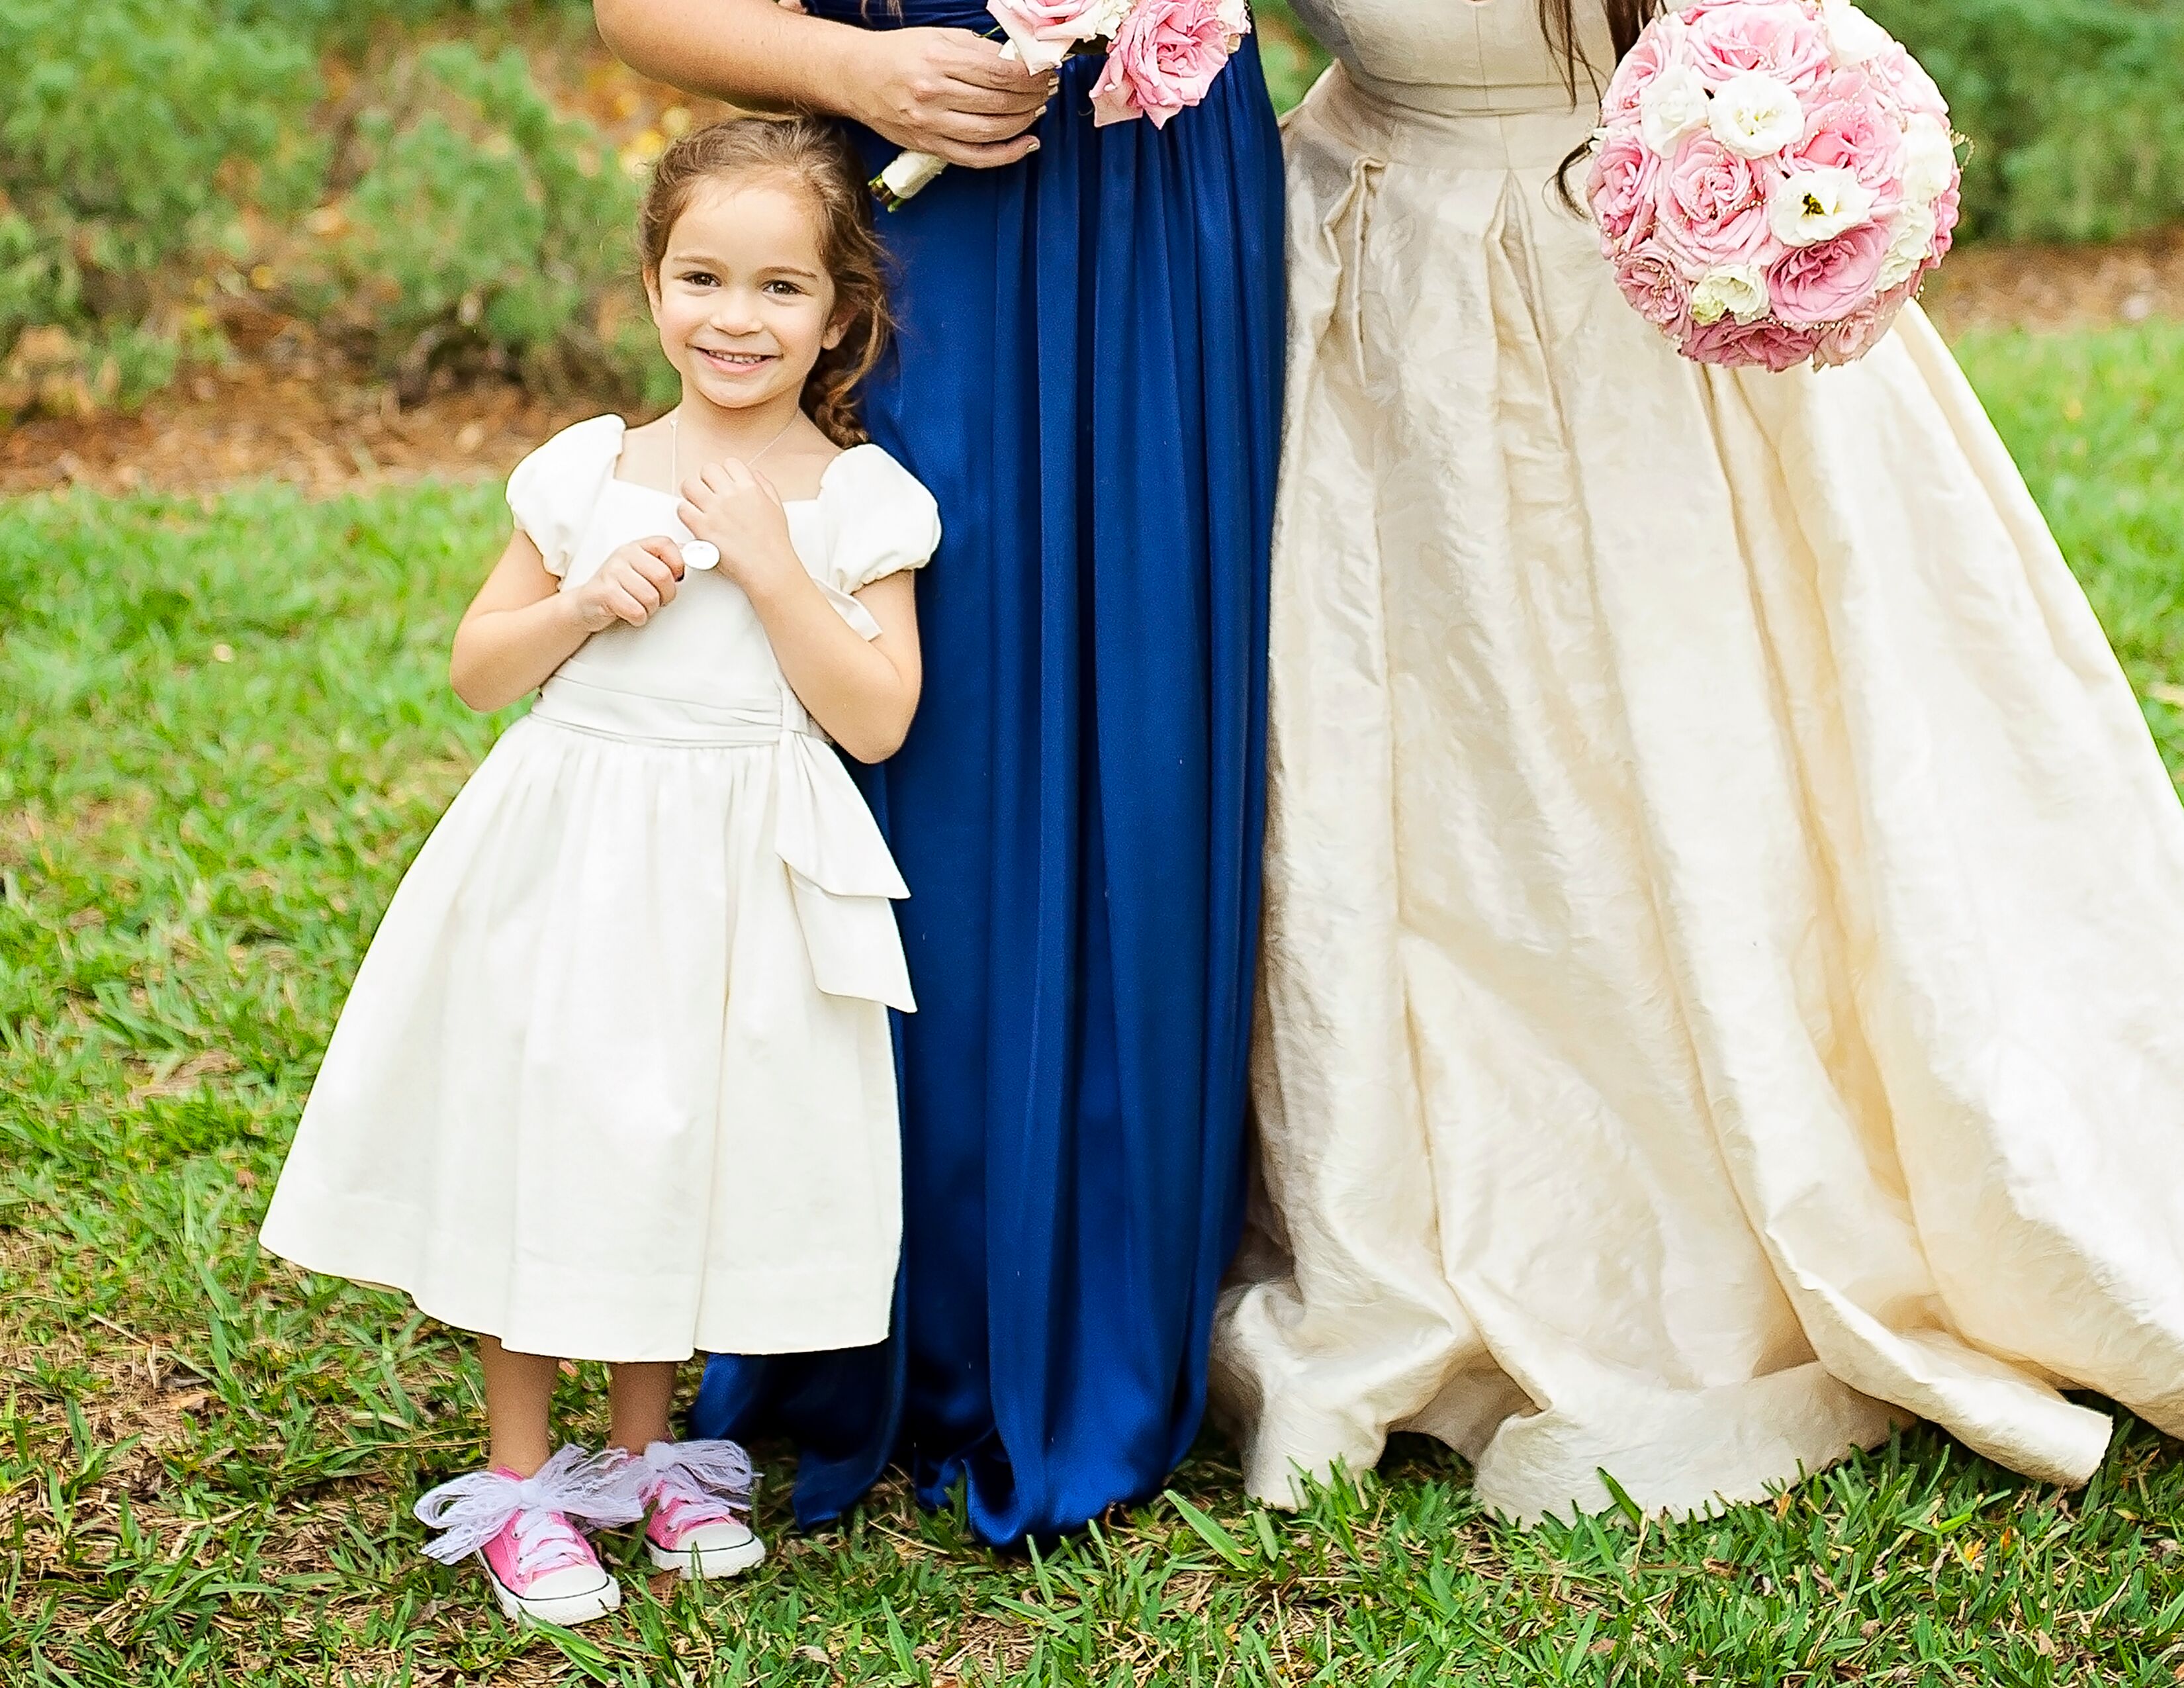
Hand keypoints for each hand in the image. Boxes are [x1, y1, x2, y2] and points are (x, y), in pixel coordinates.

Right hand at [568, 537, 685, 631]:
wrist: (586, 604)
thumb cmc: (619, 588)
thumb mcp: (641, 569)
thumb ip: (664, 561)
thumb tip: (694, 553)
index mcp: (636, 547)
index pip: (666, 544)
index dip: (678, 564)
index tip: (676, 577)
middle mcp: (624, 555)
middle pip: (662, 575)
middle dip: (667, 594)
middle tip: (659, 599)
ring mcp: (612, 572)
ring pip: (651, 597)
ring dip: (651, 609)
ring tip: (640, 606)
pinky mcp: (605, 593)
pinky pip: (636, 611)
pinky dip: (638, 618)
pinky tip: (630, 613)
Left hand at [679, 458, 798, 589]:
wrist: (769, 568)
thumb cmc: (774, 543)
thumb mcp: (776, 507)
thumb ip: (765, 486)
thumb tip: (754, 474)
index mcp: (750, 488)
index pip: (729, 463)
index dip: (725, 473)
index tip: (724, 484)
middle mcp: (731, 495)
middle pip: (707, 470)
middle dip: (706, 481)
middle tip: (707, 494)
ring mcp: (715, 511)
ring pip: (689, 485)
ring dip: (691, 494)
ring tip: (697, 506)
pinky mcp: (703, 528)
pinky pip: (682, 509)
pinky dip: (686, 513)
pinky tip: (695, 522)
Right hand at [846, 26, 1054, 168]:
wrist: (857, 77)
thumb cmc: (900, 54)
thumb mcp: (938, 38)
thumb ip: (978, 49)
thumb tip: (1019, 62)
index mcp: (938, 59)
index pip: (999, 72)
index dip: (1030, 75)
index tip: (1045, 72)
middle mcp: (934, 93)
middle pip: (999, 102)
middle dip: (1032, 97)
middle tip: (1046, 90)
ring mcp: (931, 124)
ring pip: (992, 131)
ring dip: (1024, 122)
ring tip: (1037, 111)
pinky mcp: (929, 146)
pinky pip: (976, 157)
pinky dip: (1007, 154)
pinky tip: (1027, 144)